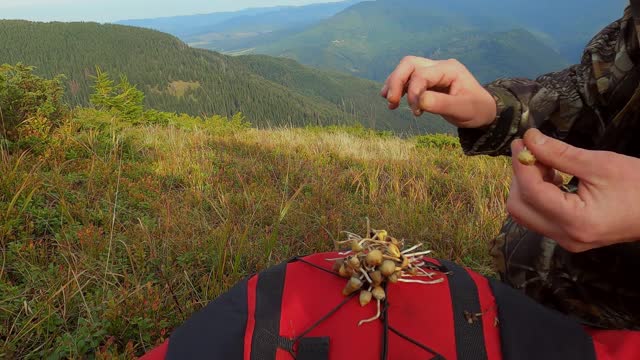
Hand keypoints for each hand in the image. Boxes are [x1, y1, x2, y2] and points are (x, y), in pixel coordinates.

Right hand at [381, 56, 496, 127]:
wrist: (483, 111)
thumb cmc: (475, 109)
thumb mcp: (462, 109)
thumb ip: (441, 104)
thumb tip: (419, 101)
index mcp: (449, 69)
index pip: (422, 74)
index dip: (414, 91)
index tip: (416, 111)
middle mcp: (439, 66)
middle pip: (409, 64)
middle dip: (396, 80)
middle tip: (391, 101)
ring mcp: (432, 72)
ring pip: (406, 69)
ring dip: (394, 84)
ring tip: (390, 102)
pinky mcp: (427, 81)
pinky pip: (408, 79)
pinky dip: (399, 88)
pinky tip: (394, 102)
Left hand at [507, 129, 639, 252]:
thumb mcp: (601, 164)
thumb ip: (560, 153)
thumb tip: (529, 139)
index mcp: (576, 221)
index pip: (531, 192)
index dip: (521, 164)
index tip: (521, 142)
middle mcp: (566, 236)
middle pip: (519, 207)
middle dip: (520, 177)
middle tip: (532, 151)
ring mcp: (566, 240)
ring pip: (525, 213)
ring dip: (527, 185)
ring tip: (546, 163)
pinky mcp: (568, 236)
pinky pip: (539, 216)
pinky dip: (537, 195)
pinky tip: (553, 177)